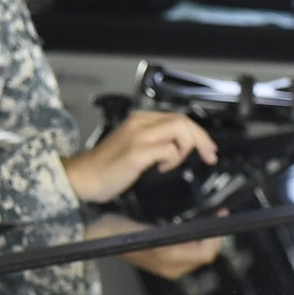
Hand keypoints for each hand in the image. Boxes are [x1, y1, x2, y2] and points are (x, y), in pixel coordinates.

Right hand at [62, 110, 218, 203]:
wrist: (84, 177)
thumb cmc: (107, 166)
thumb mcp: (134, 144)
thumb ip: (154, 139)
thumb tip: (182, 144)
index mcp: (139, 119)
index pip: (178, 118)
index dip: (199, 133)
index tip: (208, 149)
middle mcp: (139, 123)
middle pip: (183, 121)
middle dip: (202, 140)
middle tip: (209, 156)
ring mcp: (138, 136)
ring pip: (180, 130)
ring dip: (186, 148)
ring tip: (173, 162)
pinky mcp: (136, 152)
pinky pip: (169, 150)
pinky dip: (172, 161)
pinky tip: (161, 169)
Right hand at [86, 211, 226, 280]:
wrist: (97, 236)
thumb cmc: (119, 231)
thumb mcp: (148, 232)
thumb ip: (175, 236)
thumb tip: (204, 234)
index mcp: (169, 261)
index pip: (206, 254)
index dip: (215, 238)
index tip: (218, 219)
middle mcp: (172, 269)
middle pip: (205, 255)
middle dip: (213, 237)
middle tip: (217, 216)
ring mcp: (169, 268)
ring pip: (199, 254)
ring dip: (205, 238)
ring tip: (208, 220)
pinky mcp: (164, 263)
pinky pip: (189, 253)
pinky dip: (195, 241)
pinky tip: (192, 229)